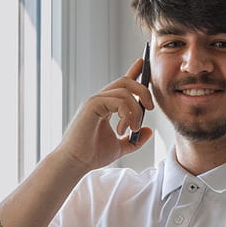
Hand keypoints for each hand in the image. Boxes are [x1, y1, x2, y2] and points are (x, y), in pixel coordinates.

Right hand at [54, 58, 153, 172]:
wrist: (75, 163)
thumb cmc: (91, 155)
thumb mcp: (120, 147)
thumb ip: (134, 140)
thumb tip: (149, 131)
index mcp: (105, 106)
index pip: (121, 84)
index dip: (133, 72)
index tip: (143, 63)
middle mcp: (99, 100)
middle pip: (126, 82)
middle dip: (143, 90)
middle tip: (150, 108)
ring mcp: (94, 101)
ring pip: (125, 91)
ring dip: (135, 110)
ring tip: (133, 128)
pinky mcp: (92, 105)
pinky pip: (118, 100)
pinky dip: (127, 113)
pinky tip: (123, 129)